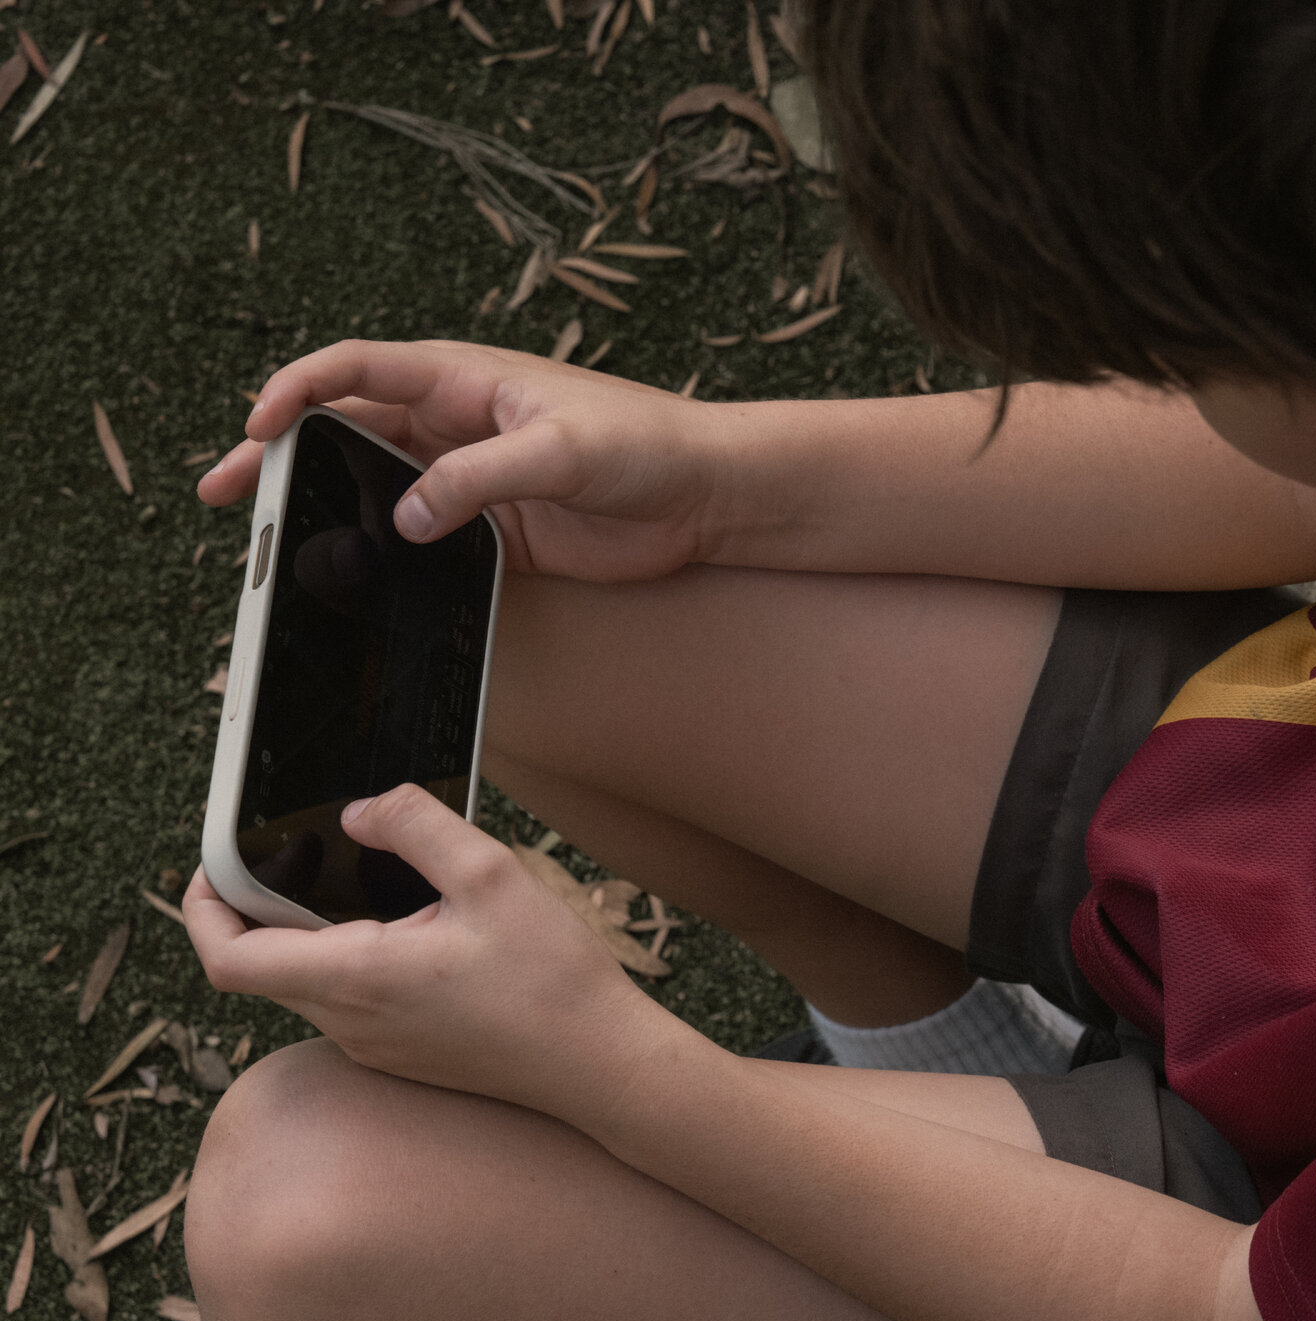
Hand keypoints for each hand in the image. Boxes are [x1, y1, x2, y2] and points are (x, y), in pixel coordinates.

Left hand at [184, 784, 675, 1113]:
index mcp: (357, 978)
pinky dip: (355, 960)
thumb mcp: (491, 874)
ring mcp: (374, 1047)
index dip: (202, 905)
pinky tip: (418, 935)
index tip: (217, 865)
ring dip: (315, 933)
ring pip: (306, 983)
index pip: (226, 956)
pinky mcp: (401, 1056)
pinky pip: (348, 1003)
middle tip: (302, 854)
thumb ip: (414, 824)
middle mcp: (351, 1023)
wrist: (599, 1066)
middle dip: (262, 906)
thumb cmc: (553, 981)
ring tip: (375, 890)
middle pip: (260, 966)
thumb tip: (358, 812)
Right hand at [196, 339, 732, 585]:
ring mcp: (470, 480)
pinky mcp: (494, 530)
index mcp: (462, 379)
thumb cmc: (646, 444)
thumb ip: (479, 481)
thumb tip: (407, 517)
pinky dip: (384, 553)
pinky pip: (423, 538)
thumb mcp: (560, 452)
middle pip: (345, 432)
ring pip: (375, 488)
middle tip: (227, 493)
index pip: (357, 369)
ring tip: (269, 539)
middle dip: (281, 457)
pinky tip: (354, 573)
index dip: (297, 391)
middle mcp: (455, 424)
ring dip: (324, 508)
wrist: (705, 496)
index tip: (256, 426)